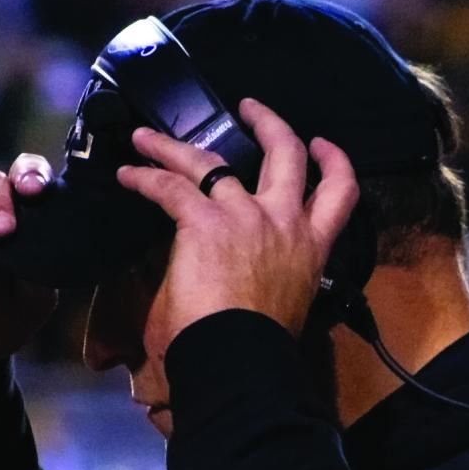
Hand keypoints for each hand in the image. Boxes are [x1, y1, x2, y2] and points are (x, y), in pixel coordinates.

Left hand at [115, 97, 358, 347]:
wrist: (241, 360)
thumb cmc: (260, 348)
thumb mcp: (284, 303)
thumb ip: (272, 276)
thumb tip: (244, 280)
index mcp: (312, 248)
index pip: (340, 193)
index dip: (334, 161)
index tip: (320, 145)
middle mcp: (284, 222)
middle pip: (285, 154)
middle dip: (269, 123)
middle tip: (250, 109)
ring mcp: (246, 217)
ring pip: (212, 160)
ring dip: (176, 145)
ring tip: (151, 136)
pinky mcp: (206, 222)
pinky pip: (171, 186)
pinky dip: (146, 177)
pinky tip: (128, 174)